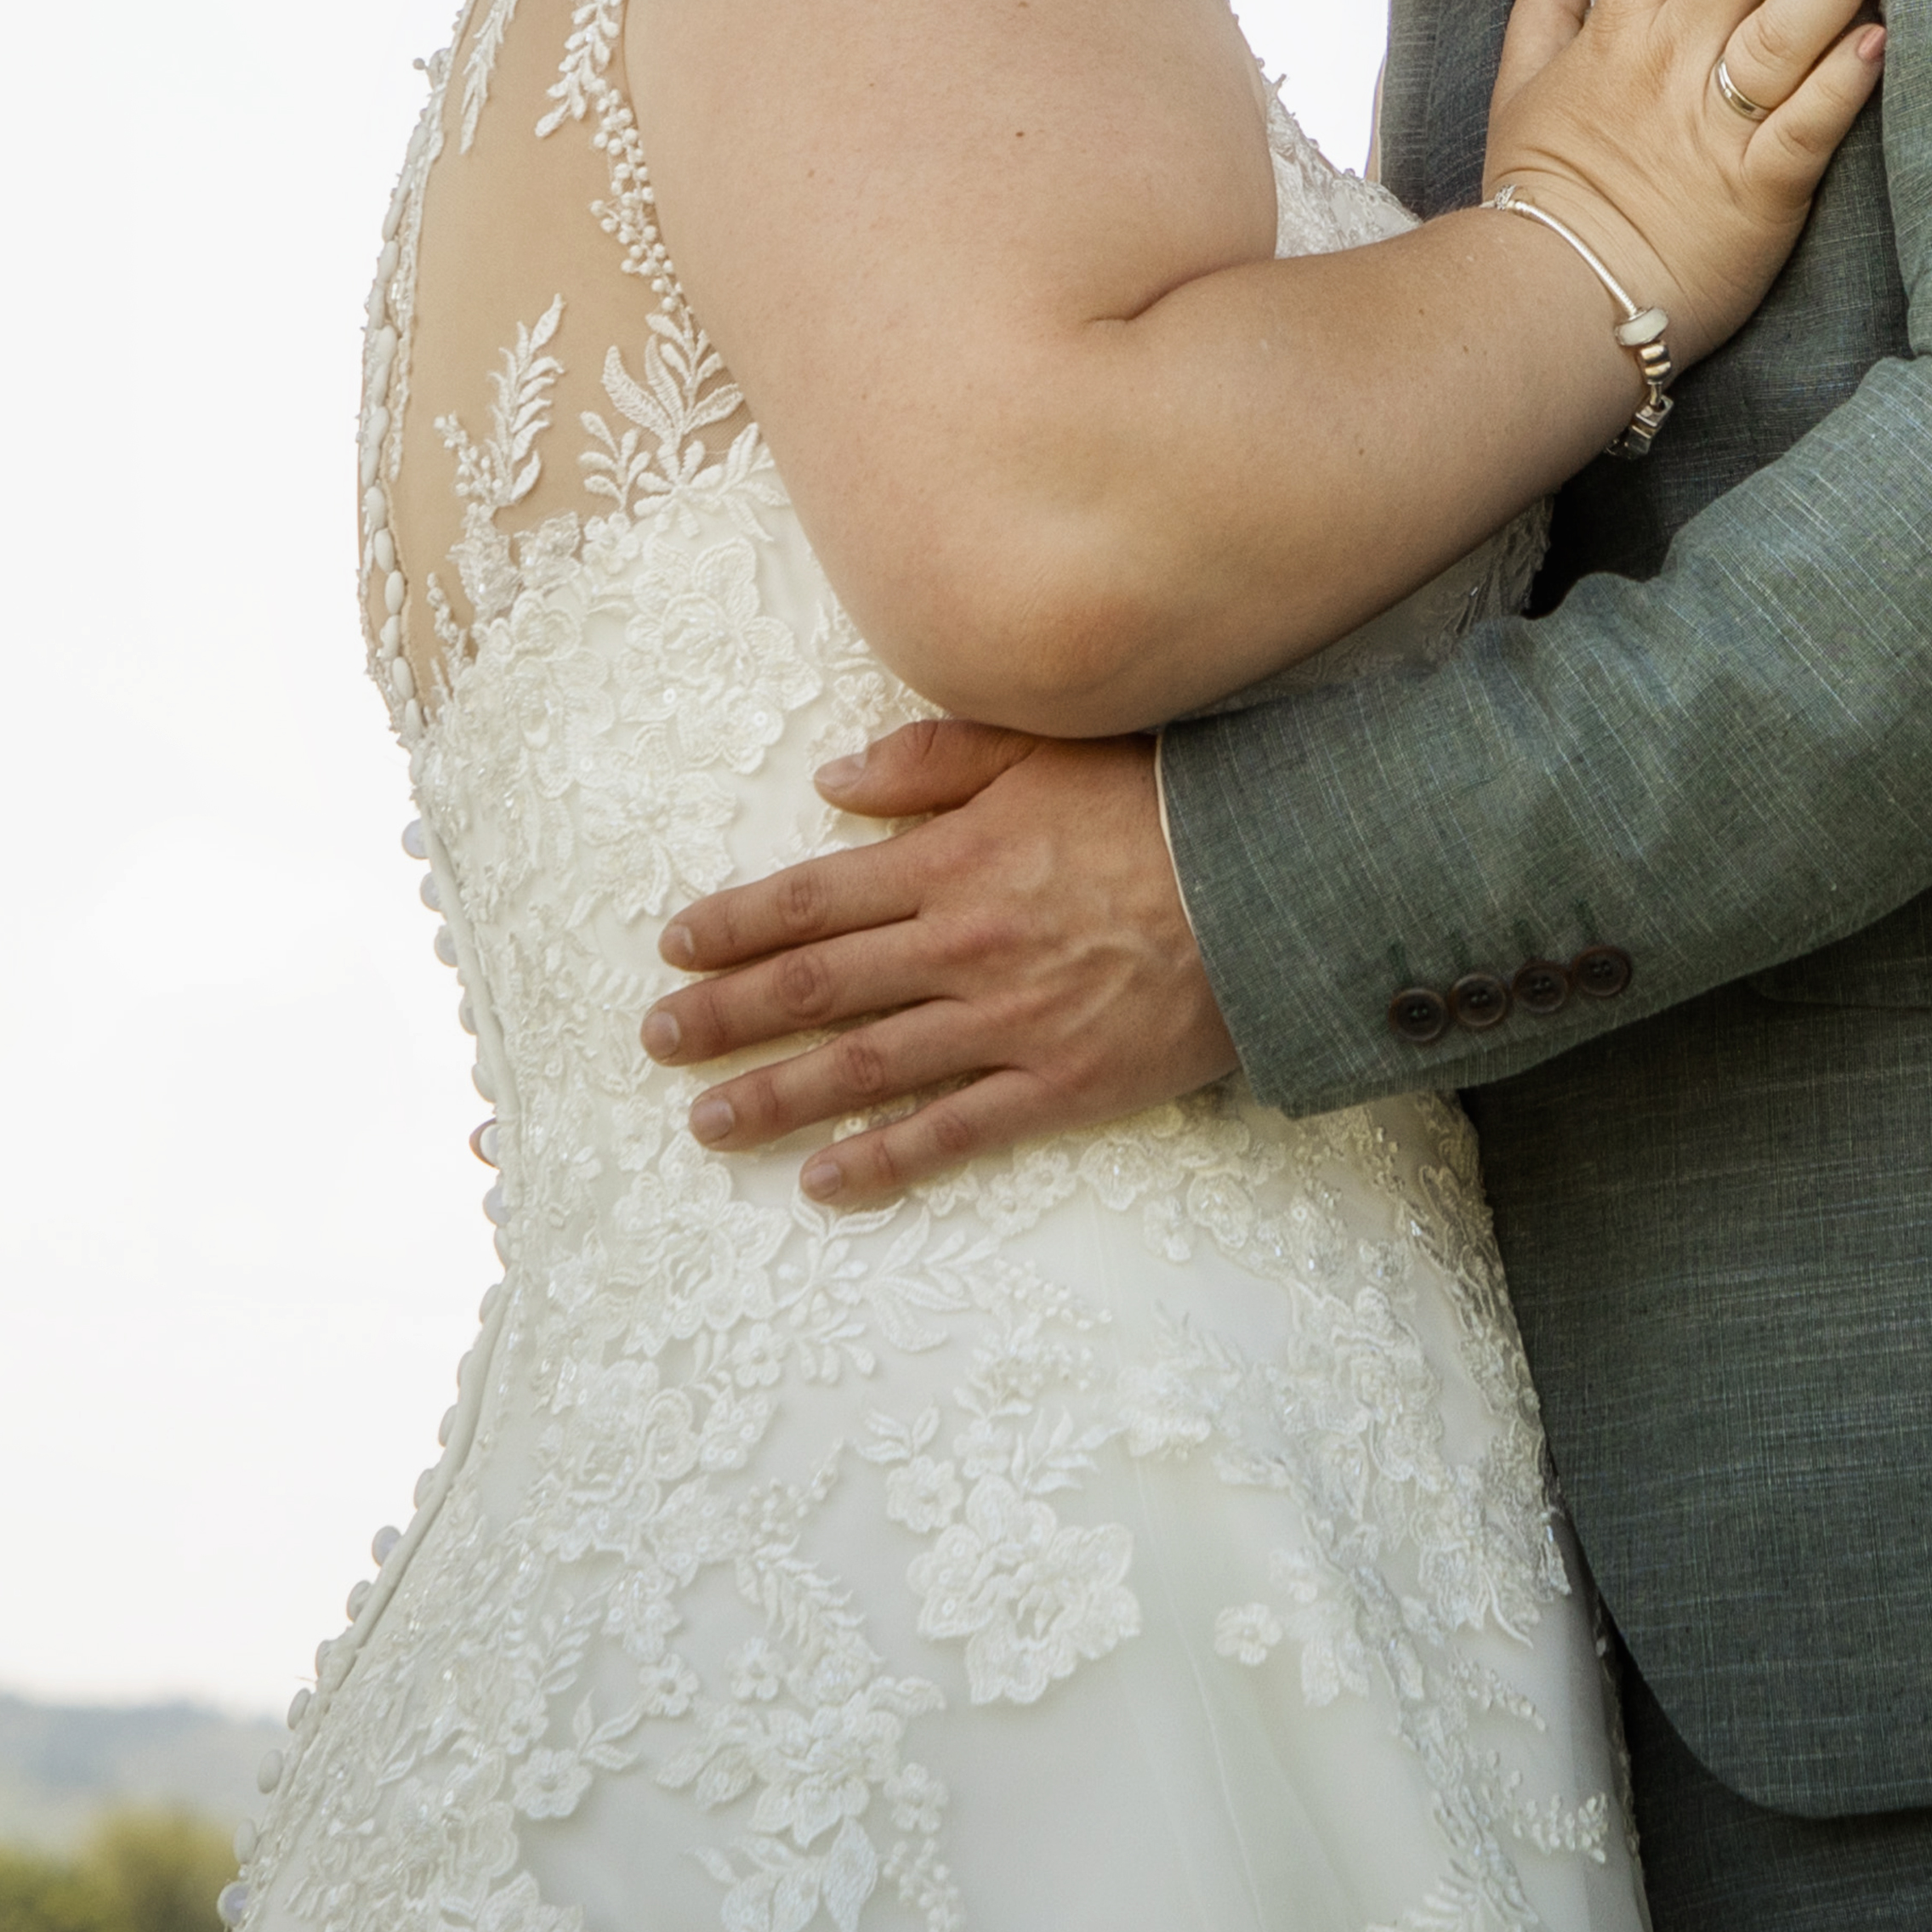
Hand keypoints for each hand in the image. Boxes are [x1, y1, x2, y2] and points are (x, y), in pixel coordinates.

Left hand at [643, 721, 1234, 1205]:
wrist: (1273, 885)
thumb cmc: (1162, 805)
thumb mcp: (1044, 749)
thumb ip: (934, 762)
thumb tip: (834, 782)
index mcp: (953, 861)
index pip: (814, 898)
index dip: (736, 926)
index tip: (676, 947)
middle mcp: (962, 946)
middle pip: (817, 987)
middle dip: (727, 1016)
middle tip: (658, 1040)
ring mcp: (1007, 1022)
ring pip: (865, 1066)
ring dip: (777, 1096)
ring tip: (709, 1121)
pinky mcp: (1058, 1083)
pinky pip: (953, 1131)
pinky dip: (884, 1159)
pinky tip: (825, 1182)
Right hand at [1480, 0, 1892, 361]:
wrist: (1549, 303)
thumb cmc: (1541, 199)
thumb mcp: (1519, 90)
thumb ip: (1546, 7)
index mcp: (1618, 28)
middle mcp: (1670, 59)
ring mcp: (1716, 124)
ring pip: (1779, 25)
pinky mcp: (1762, 192)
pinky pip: (1806, 129)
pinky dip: (1845, 87)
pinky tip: (1887, 40)